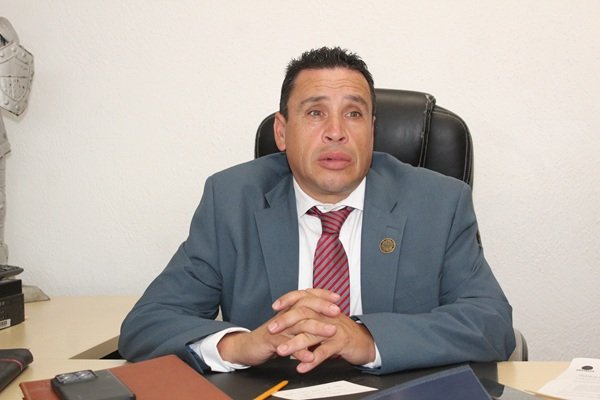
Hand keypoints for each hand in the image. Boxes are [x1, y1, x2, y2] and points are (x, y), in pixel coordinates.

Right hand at [216, 289, 341, 365]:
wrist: (247, 346)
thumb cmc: (271, 336)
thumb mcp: (290, 326)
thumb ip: (304, 321)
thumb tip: (324, 319)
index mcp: (290, 310)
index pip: (307, 296)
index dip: (322, 295)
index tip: (337, 297)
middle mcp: (285, 315)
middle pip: (305, 305)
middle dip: (322, 306)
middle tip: (337, 311)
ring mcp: (278, 327)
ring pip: (299, 324)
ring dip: (317, 328)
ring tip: (332, 332)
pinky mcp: (271, 341)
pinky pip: (287, 344)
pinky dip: (300, 351)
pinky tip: (310, 357)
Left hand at [270, 289, 375, 372]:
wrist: (365, 341)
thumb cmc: (342, 331)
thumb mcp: (324, 320)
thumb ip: (309, 317)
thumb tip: (288, 316)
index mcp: (322, 308)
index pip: (303, 297)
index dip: (288, 299)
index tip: (275, 306)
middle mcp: (327, 315)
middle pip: (304, 313)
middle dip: (286, 321)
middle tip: (272, 329)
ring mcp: (334, 329)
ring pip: (312, 334)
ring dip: (295, 343)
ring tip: (282, 351)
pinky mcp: (341, 343)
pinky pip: (324, 352)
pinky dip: (311, 360)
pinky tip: (302, 367)